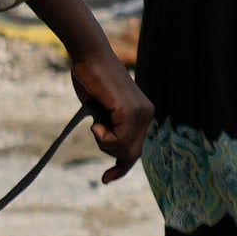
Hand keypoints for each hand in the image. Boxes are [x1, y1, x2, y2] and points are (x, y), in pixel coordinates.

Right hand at [64, 33, 151, 180]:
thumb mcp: (103, 112)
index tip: (107, 179)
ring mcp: (140, 113)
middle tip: (103, 164)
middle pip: (131, 153)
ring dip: (103, 142)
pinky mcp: (130, 111)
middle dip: (115, 161)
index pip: (136, 148)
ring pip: (123, 148)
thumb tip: (112, 148)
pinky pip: (118, 140)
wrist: (89, 57)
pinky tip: (97, 123)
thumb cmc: (92, 81)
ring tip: (97, 122)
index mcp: (143, 114)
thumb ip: (110, 128)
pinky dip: (103, 137)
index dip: (123, 166)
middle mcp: (147, 114)